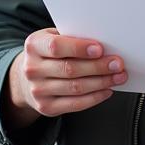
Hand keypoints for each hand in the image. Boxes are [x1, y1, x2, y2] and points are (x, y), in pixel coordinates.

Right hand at [3, 28, 126, 127]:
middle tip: (117, 64)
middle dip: (98, 67)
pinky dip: (95, 97)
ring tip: (118, 77)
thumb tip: (103, 42)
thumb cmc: (48, 54)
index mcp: (34, 45)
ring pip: (75, 87)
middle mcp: (32, 68)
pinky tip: (107, 90)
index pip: (56, 47)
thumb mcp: (52, 38)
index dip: (79, 48)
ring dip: (101, 82)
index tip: (100, 49)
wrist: (27, 79)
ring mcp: (38, 90)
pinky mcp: (46, 107)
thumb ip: (71, 38)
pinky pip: (76, 104)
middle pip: (70, 69)